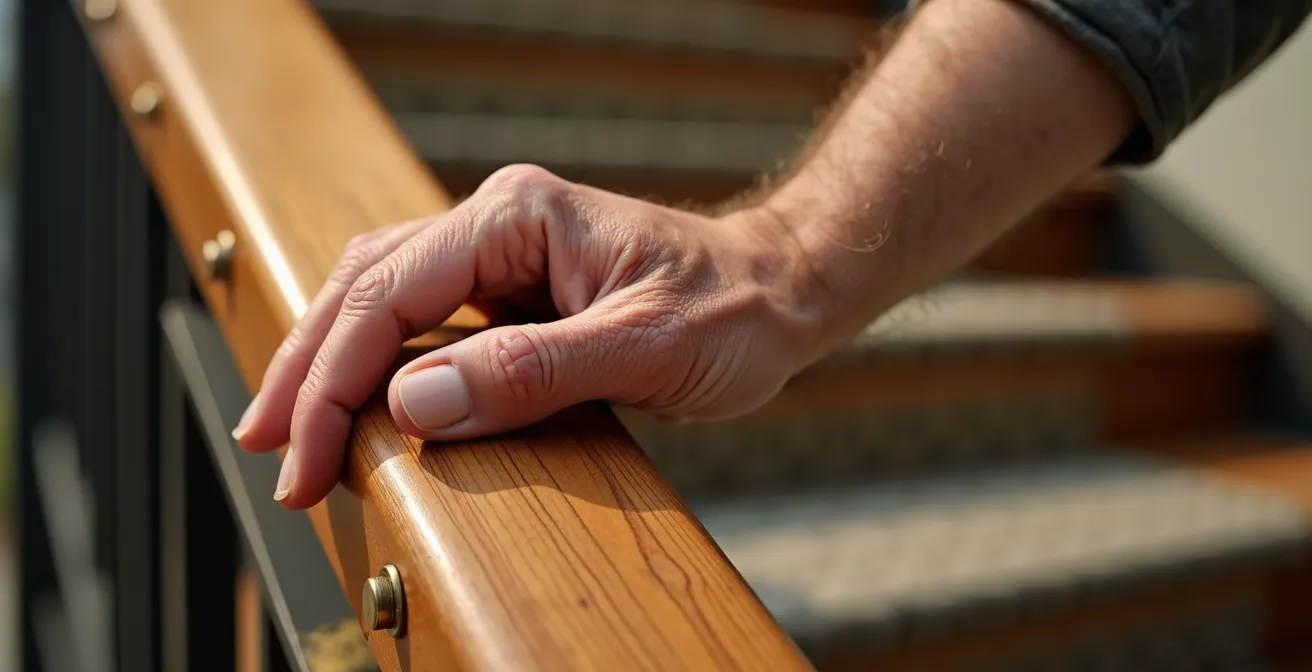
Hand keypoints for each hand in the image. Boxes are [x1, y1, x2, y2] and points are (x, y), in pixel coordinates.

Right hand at [232, 164, 821, 508]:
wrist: (779, 290)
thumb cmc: (732, 310)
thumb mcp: (645, 348)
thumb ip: (532, 372)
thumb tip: (414, 405)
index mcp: (517, 215)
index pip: (389, 293)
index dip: (336, 379)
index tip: (306, 457)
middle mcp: (495, 221)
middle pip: (362, 285)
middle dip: (307, 370)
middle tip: (268, 449)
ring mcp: (498, 250)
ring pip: (376, 295)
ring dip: (326, 362)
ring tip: (285, 430)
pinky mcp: (508, 286)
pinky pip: (416, 316)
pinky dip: (371, 360)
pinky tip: (349, 400)